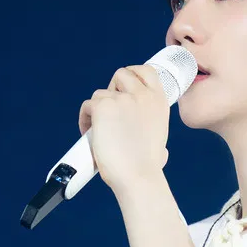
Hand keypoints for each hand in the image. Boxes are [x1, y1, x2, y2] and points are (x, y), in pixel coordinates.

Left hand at [78, 65, 170, 192]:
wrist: (138, 175)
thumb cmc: (148, 165)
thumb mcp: (160, 137)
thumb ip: (152, 127)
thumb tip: (157, 147)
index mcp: (159, 100)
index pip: (146, 71)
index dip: (133, 74)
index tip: (124, 88)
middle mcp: (142, 95)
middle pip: (121, 74)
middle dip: (112, 89)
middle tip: (109, 111)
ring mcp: (122, 99)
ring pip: (101, 93)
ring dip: (97, 109)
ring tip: (98, 129)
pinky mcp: (103, 106)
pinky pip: (88, 105)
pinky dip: (85, 119)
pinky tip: (90, 133)